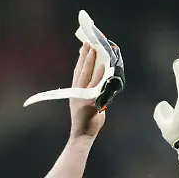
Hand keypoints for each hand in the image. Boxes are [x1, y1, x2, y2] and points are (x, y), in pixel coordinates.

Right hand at [22, 9, 125, 139]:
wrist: (82, 135)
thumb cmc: (87, 122)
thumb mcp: (88, 104)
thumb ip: (94, 93)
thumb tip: (103, 84)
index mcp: (75, 92)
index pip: (78, 72)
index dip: (81, 59)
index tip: (84, 47)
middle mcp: (77, 92)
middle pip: (81, 70)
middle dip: (85, 55)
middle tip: (89, 42)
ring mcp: (83, 96)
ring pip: (87, 74)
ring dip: (91, 61)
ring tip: (95, 49)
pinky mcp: (90, 101)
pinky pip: (96, 85)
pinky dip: (99, 75)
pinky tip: (103, 66)